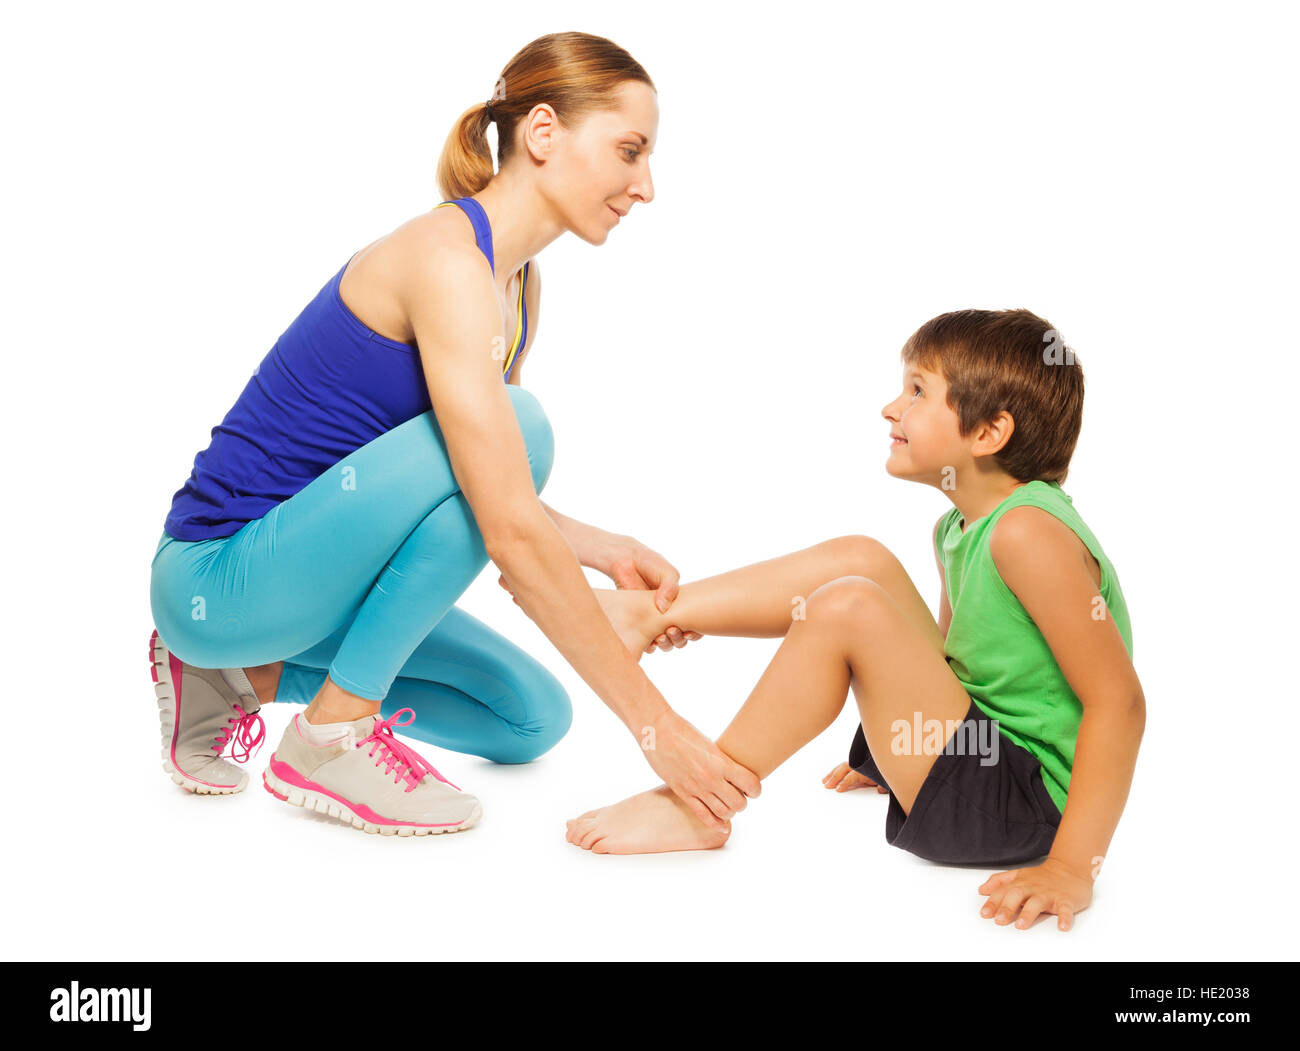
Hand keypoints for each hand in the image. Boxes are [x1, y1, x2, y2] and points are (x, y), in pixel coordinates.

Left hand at [602, 537, 701, 653]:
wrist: (626, 561)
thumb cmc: (650, 564)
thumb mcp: (667, 572)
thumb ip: (670, 587)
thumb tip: (663, 608)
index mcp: (681, 606)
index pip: (694, 626)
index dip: (695, 633)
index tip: (689, 632)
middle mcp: (668, 617)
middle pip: (680, 639)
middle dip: (678, 639)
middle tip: (672, 629)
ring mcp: (652, 622)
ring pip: (665, 644)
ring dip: (666, 644)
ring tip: (661, 636)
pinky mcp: (636, 625)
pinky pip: (645, 643)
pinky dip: (648, 646)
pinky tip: (649, 641)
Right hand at [639, 707, 760, 829]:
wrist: (657, 731)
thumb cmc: (684, 731)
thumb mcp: (710, 744)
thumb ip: (721, 761)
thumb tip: (733, 773)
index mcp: (721, 762)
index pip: (751, 784)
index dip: (756, 789)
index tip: (754, 789)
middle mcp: (711, 777)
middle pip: (739, 803)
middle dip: (742, 802)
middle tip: (740, 796)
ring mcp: (696, 787)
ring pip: (723, 812)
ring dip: (730, 812)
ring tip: (728, 805)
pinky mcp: (683, 792)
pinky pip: (703, 815)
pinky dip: (715, 823)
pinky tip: (721, 824)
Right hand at [822, 761, 889, 793]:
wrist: (889, 763)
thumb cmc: (886, 774)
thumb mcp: (886, 781)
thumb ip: (883, 786)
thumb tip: (880, 789)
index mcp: (865, 770)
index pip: (852, 776)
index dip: (845, 782)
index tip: (838, 789)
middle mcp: (859, 766)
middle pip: (843, 770)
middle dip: (834, 777)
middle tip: (827, 786)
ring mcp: (856, 766)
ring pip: (841, 767)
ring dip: (832, 774)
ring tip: (824, 781)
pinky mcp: (855, 767)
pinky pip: (843, 767)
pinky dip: (835, 771)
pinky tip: (829, 777)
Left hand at [977, 856, 1093, 930]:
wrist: (1070, 868)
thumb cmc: (1041, 876)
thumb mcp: (1018, 875)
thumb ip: (999, 882)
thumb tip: (982, 890)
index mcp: (1020, 883)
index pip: (1003, 892)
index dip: (993, 902)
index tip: (984, 914)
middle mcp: (1033, 888)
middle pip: (1017, 895)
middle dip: (1007, 907)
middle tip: (999, 920)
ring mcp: (1049, 894)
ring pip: (1038, 902)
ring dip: (1029, 913)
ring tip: (1021, 925)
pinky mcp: (1066, 900)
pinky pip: (1065, 909)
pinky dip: (1065, 918)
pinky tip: (1062, 927)